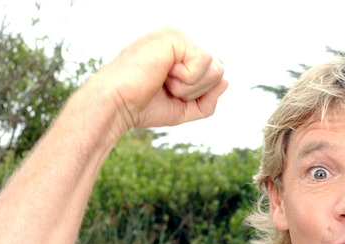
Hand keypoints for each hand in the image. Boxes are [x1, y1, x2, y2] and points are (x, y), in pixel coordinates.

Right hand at [94, 27, 228, 131]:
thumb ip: (208, 98)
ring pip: (216, 67)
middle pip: (219, 70)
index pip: (214, 73)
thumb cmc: (144, 106)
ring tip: (164, 80)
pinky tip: (165, 74)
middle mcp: (180, 40)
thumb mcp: (184, 108)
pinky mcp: (175, 35)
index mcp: (181, 53)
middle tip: (167, 87)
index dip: (199, 93)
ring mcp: (178, 35)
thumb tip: (226, 80)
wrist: (117, 105)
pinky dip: (187, 79)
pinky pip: (205, 61)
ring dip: (191, 86)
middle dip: (198, 91)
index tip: (169, 92)